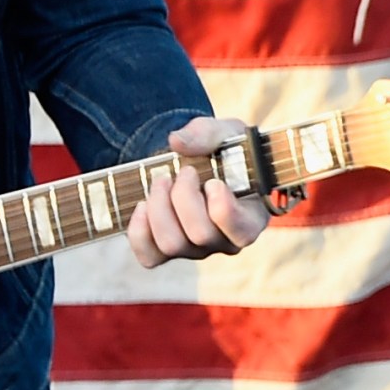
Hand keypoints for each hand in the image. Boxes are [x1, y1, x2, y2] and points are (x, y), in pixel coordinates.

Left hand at [125, 117, 270, 267]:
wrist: (198, 162)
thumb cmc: (221, 151)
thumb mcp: (224, 133)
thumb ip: (208, 134)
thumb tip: (177, 142)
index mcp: (250, 219)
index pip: (241, 232)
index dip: (222, 206)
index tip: (213, 181)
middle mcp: (225, 242)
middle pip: (200, 235)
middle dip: (183, 197)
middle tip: (183, 172)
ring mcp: (196, 251)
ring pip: (172, 245)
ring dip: (159, 208)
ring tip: (161, 182)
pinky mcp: (168, 252)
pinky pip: (149, 257)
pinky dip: (139, 231)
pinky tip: (142, 206)